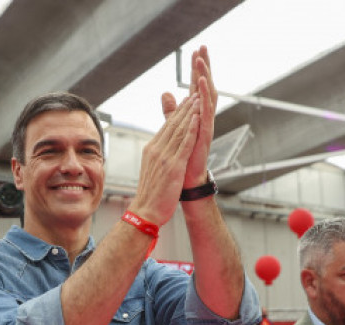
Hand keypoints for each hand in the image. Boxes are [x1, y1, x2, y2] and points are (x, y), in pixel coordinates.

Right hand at [129, 93, 200, 224]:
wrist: (145, 211)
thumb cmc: (150, 195)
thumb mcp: (152, 170)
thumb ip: (157, 157)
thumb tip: (159, 150)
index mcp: (151, 150)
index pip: (166, 127)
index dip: (177, 113)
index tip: (185, 101)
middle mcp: (156, 150)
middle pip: (172, 124)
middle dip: (185, 108)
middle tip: (194, 93)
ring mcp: (165, 157)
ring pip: (179, 130)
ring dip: (190, 113)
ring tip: (198, 100)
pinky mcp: (174, 166)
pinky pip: (184, 144)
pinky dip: (191, 129)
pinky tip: (197, 119)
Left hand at [161, 45, 216, 187]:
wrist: (186, 181)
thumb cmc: (183, 156)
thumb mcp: (174, 129)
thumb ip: (171, 111)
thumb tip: (167, 93)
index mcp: (196, 115)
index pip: (197, 87)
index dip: (197, 70)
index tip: (196, 51)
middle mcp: (203, 118)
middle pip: (206, 88)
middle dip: (205, 67)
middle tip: (203, 47)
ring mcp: (205, 126)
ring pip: (208, 98)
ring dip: (205, 79)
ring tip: (201, 62)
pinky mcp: (204, 136)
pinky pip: (206, 115)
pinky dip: (204, 100)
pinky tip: (202, 87)